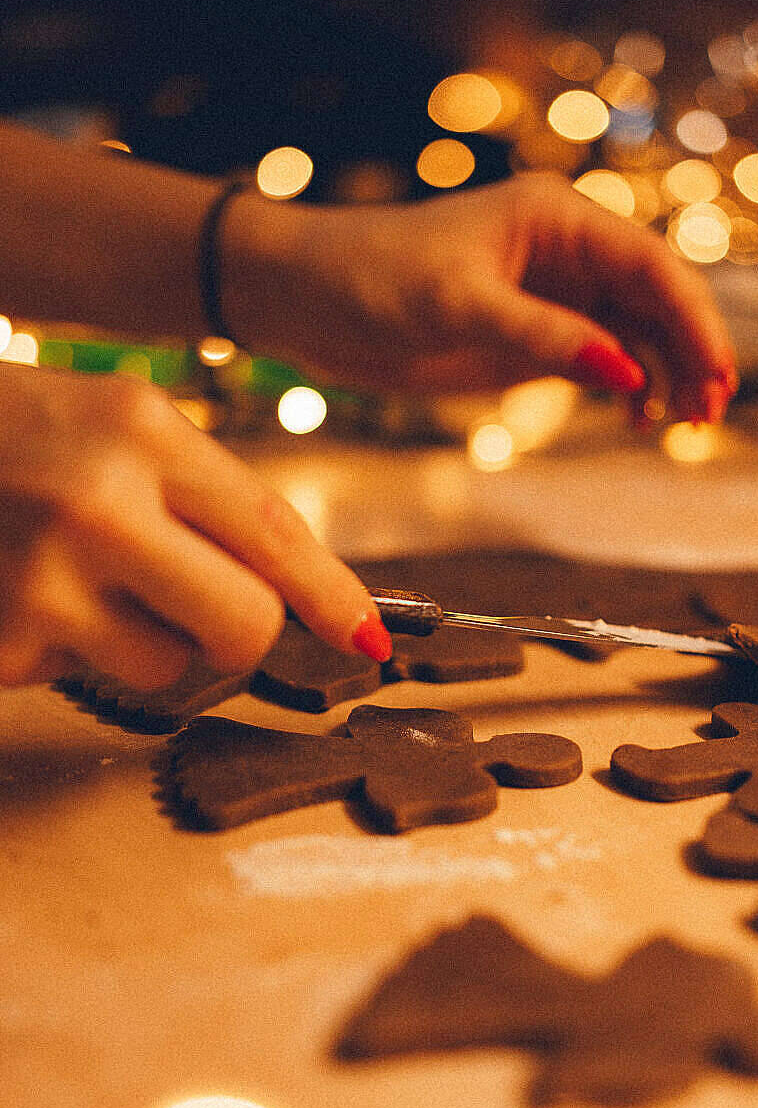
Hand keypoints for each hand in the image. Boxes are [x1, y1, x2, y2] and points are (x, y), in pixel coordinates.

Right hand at [0, 364, 391, 689]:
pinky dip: (68, 650)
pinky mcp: (2, 643)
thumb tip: (302, 598)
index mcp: (141, 431)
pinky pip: (86, 681)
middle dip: (236, 630)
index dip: (332, 597)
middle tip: (194, 602)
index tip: (370, 640)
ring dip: (142, 640)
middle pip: (244, 626)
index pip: (273, 532)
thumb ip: (208, 499)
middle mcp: (95, 503)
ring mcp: (40, 580)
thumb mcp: (120, 426)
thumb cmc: (24, 437)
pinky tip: (25, 592)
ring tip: (77, 577)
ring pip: (169, 670)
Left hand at [225, 171, 736, 422]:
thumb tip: (628, 374)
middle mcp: (567, 252)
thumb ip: (545, 339)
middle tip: (709, 413)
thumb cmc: (374, 278)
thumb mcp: (459, 308)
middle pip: (659, 298)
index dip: (694, 318)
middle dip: (692, 351)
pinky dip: (629, 388)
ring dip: (668, 375)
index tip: (718, 372)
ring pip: (639, 332)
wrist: (307, 299)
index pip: (650, 264)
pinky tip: (637, 419)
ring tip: (683, 426)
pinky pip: (604, 359)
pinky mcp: (533, 337)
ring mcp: (554, 296)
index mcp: (556, 218)